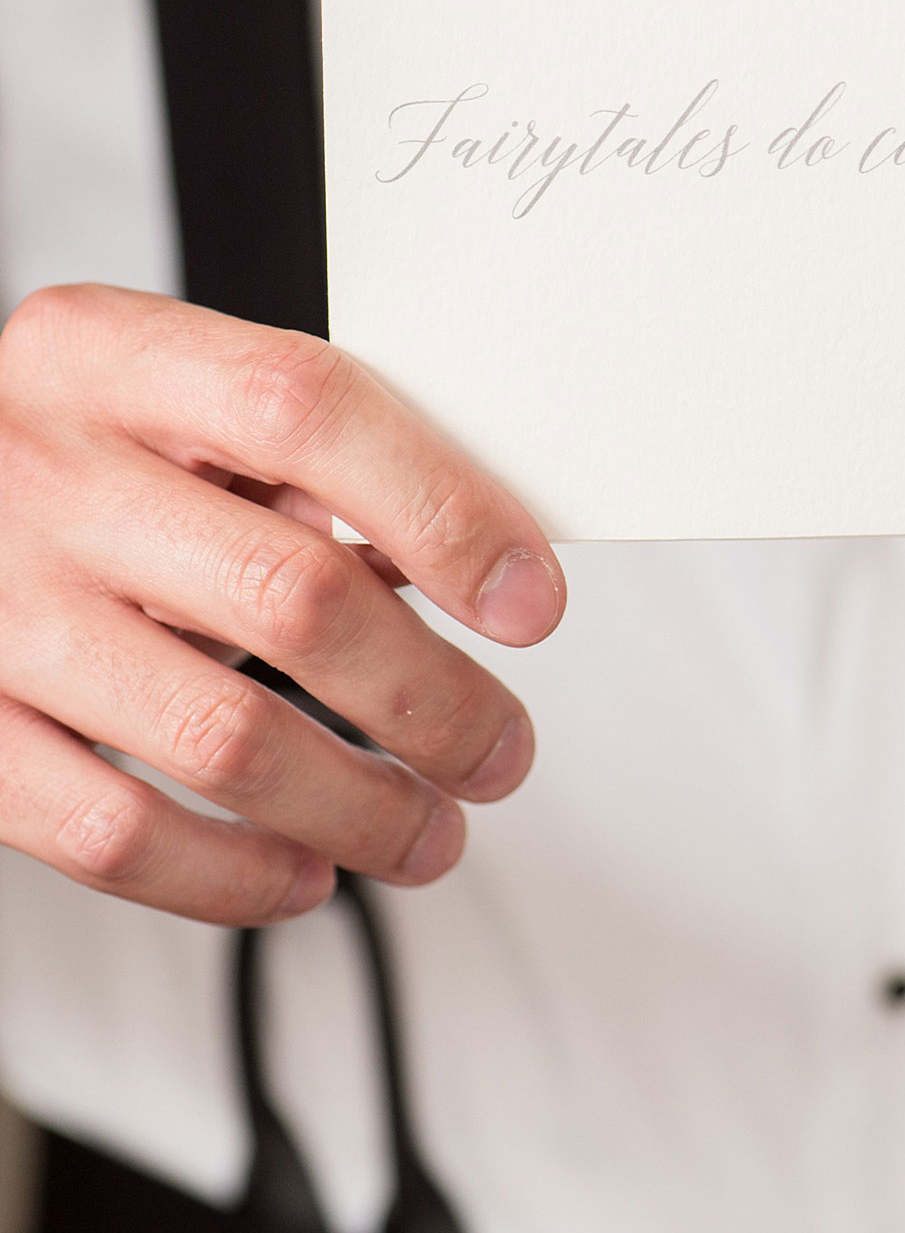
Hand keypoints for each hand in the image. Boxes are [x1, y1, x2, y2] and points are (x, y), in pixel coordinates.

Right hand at [0, 285, 564, 924]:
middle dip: (435, 698)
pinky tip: (301, 872)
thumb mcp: (160, 405)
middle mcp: (36, 473)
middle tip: (498, 751)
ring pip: (221, 740)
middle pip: (292, 596)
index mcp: (104, 357)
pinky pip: (115, 835)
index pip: (308, 411)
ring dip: (362, 809)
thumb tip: (474, 569)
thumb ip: (295, 461)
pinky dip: (234, 876)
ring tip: (428, 830)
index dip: (444, 511)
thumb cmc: (61, 461)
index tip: (528, 601)